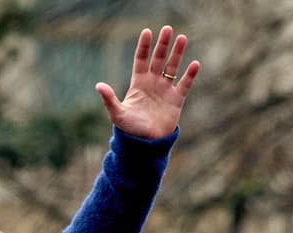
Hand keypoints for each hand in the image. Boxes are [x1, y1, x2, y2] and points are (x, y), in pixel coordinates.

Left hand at [96, 26, 199, 140]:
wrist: (145, 145)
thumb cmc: (129, 129)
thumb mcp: (117, 113)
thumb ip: (109, 99)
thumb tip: (98, 85)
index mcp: (138, 83)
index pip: (141, 60)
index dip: (144, 46)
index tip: (147, 32)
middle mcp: (153, 83)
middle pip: (158, 59)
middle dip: (163, 44)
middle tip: (168, 28)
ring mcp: (165, 91)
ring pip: (172, 67)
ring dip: (177, 53)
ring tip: (182, 38)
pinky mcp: (176, 100)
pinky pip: (184, 85)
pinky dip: (190, 75)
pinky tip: (195, 64)